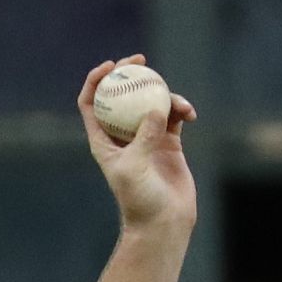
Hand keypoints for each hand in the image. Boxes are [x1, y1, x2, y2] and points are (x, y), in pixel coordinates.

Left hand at [78, 54, 197, 233]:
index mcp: (103, 141)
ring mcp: (145, 137)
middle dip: (128, 74)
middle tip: (141, 61)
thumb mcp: (136, 167)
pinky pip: (174, 114)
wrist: (163, 221)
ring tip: (181, 108)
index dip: (95, 81)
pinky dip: (182, 109)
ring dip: (165, 95)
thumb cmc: (140, 200)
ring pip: (151, 101)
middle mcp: (122, 137)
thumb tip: (155, 107)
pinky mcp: (168, 141)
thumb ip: (143, 136)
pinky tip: (190, 115)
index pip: (91, 104)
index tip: (111, 66)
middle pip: (120, 95)